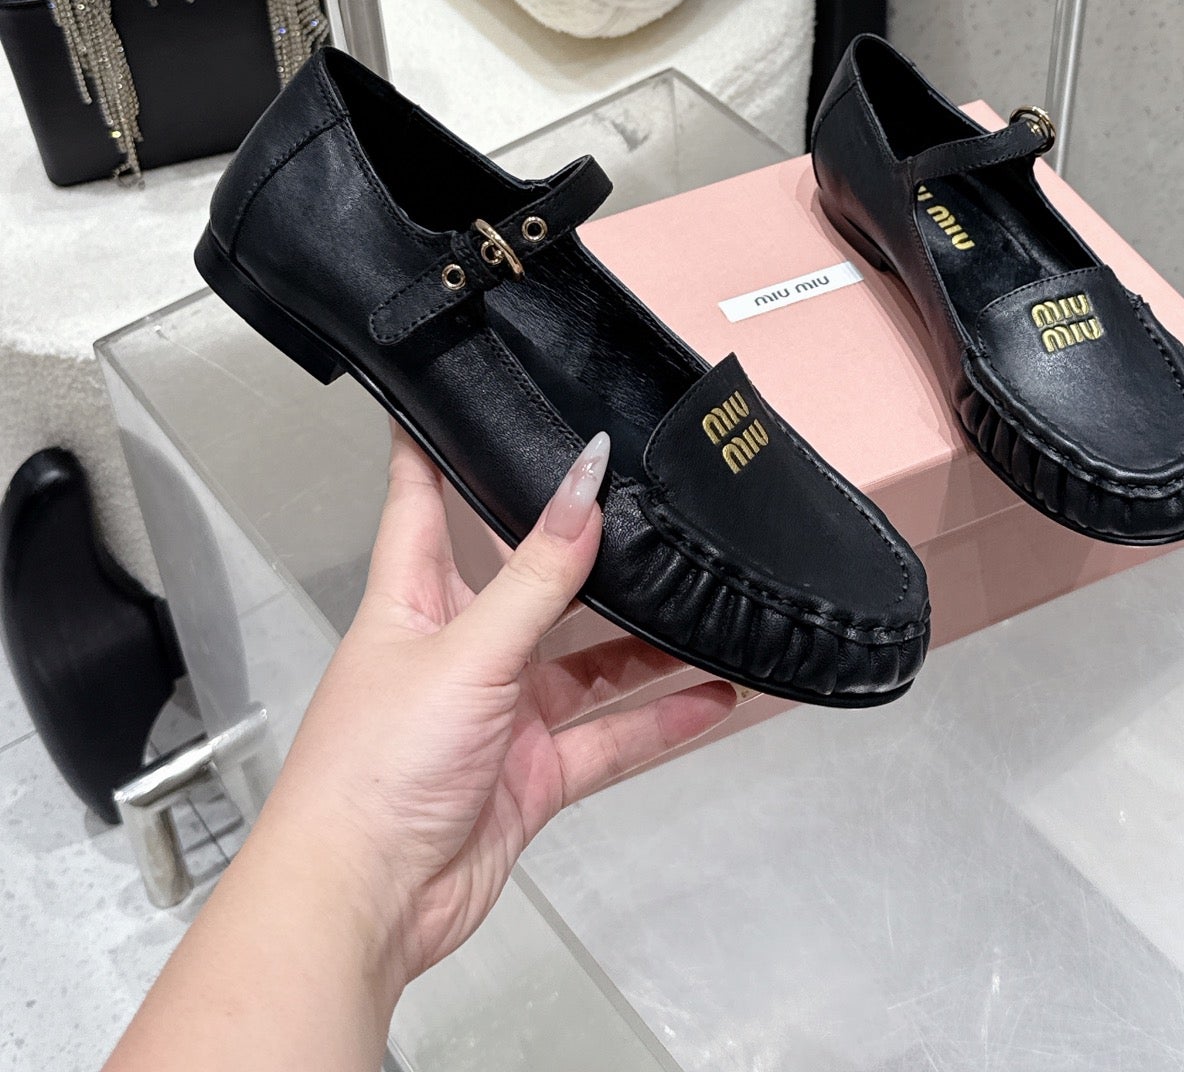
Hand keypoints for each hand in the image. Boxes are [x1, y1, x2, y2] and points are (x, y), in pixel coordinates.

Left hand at [260, 427, 735, 992]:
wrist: (363, 902)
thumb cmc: (370, 772)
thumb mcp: (467, 652)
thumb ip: (539, 573)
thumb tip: (584, 483)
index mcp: (413, 600)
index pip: (421, 498)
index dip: (437, 443)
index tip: (459, 390)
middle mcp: (457, 648)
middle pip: (532, 580)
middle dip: (589, 552)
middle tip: (652, 507)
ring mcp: (497, 715)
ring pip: (585, 661)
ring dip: (646, 643)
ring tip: (710, 608)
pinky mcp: (530, 775)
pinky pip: (609, 737)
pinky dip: (659, 719)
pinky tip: (712, 696)